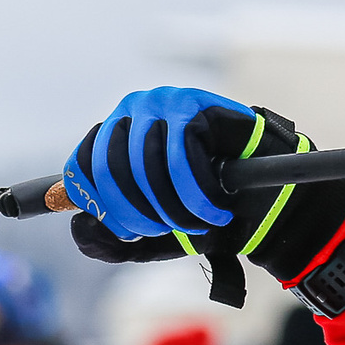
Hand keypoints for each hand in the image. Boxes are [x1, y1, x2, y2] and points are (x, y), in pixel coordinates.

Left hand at [61, 87, 344, 306]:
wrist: (265, 204)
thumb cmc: (202, 216)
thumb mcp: (150, 237)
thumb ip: (109, 241)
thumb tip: (78, 223)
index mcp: (111, 139)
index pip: (79, 171)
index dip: (103, 209)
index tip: (133, 232)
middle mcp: (131, 113)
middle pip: (109, 169)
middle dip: (138, 213)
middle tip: (168, 231)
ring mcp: (162, 103)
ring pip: (145, 163)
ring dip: (171, 206)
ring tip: (198, 222)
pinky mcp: (195, 105)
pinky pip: (181, 154)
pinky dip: (196, 192)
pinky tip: (214, 206)